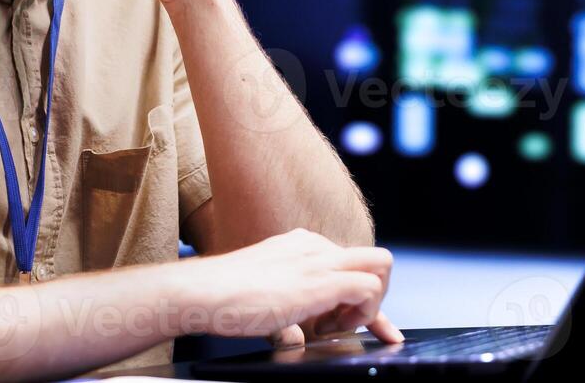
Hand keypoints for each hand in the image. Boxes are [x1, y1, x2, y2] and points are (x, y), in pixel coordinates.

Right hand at [181, 228, 402, 343]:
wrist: (204, 292)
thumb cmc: (223, 299)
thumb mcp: (265, 302)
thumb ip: (286, 318)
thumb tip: (294, 338)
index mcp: (302, 246)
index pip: (350, 264)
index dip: (364, 296)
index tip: (364, 323)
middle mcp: (315, 246)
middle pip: (374, 259)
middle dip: (375, 294)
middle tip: (348, 324)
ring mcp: (320, 259)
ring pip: (381, 266)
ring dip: (371, 304)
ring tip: (335, 327)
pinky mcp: (321, 280)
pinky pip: (369, 288)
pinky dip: (365, 314)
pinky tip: (333, 328)